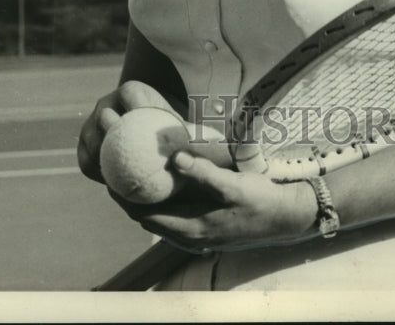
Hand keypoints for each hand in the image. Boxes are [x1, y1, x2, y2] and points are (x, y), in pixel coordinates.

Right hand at [77, 79, 179, 183]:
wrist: (145, 135)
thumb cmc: (168, 128)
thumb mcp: (178, 125)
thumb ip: (189, 132)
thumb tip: (198, 145)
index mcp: (130, 91)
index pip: (130, 94)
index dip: (136, 106)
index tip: (149, 127)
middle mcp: (107, 103)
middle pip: (104, 116)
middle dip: (114, 133)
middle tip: (133, 158)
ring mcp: (91, 123)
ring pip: (92, 141)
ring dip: (103, 159)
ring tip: (120, 177)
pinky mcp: (84, 144)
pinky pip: (87, 161)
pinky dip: (98, 173)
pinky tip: (113, 186)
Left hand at [117, 152, 318, 252]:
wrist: (285, 217)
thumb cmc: (260, 200)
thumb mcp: (233, 185)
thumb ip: (204, 173)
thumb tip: (175, 158)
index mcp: (190, 228)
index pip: (143, 214)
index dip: (123, 196)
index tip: (109, 173)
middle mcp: (188, 235)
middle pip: (146, 216)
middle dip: (129, 195)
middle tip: (117, 166)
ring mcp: (196, 233)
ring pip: (158, 215)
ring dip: (145, 197)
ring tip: (135, 169)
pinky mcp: (203, 226)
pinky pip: (172, 213)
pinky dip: (161, 198)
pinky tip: (165, 177)